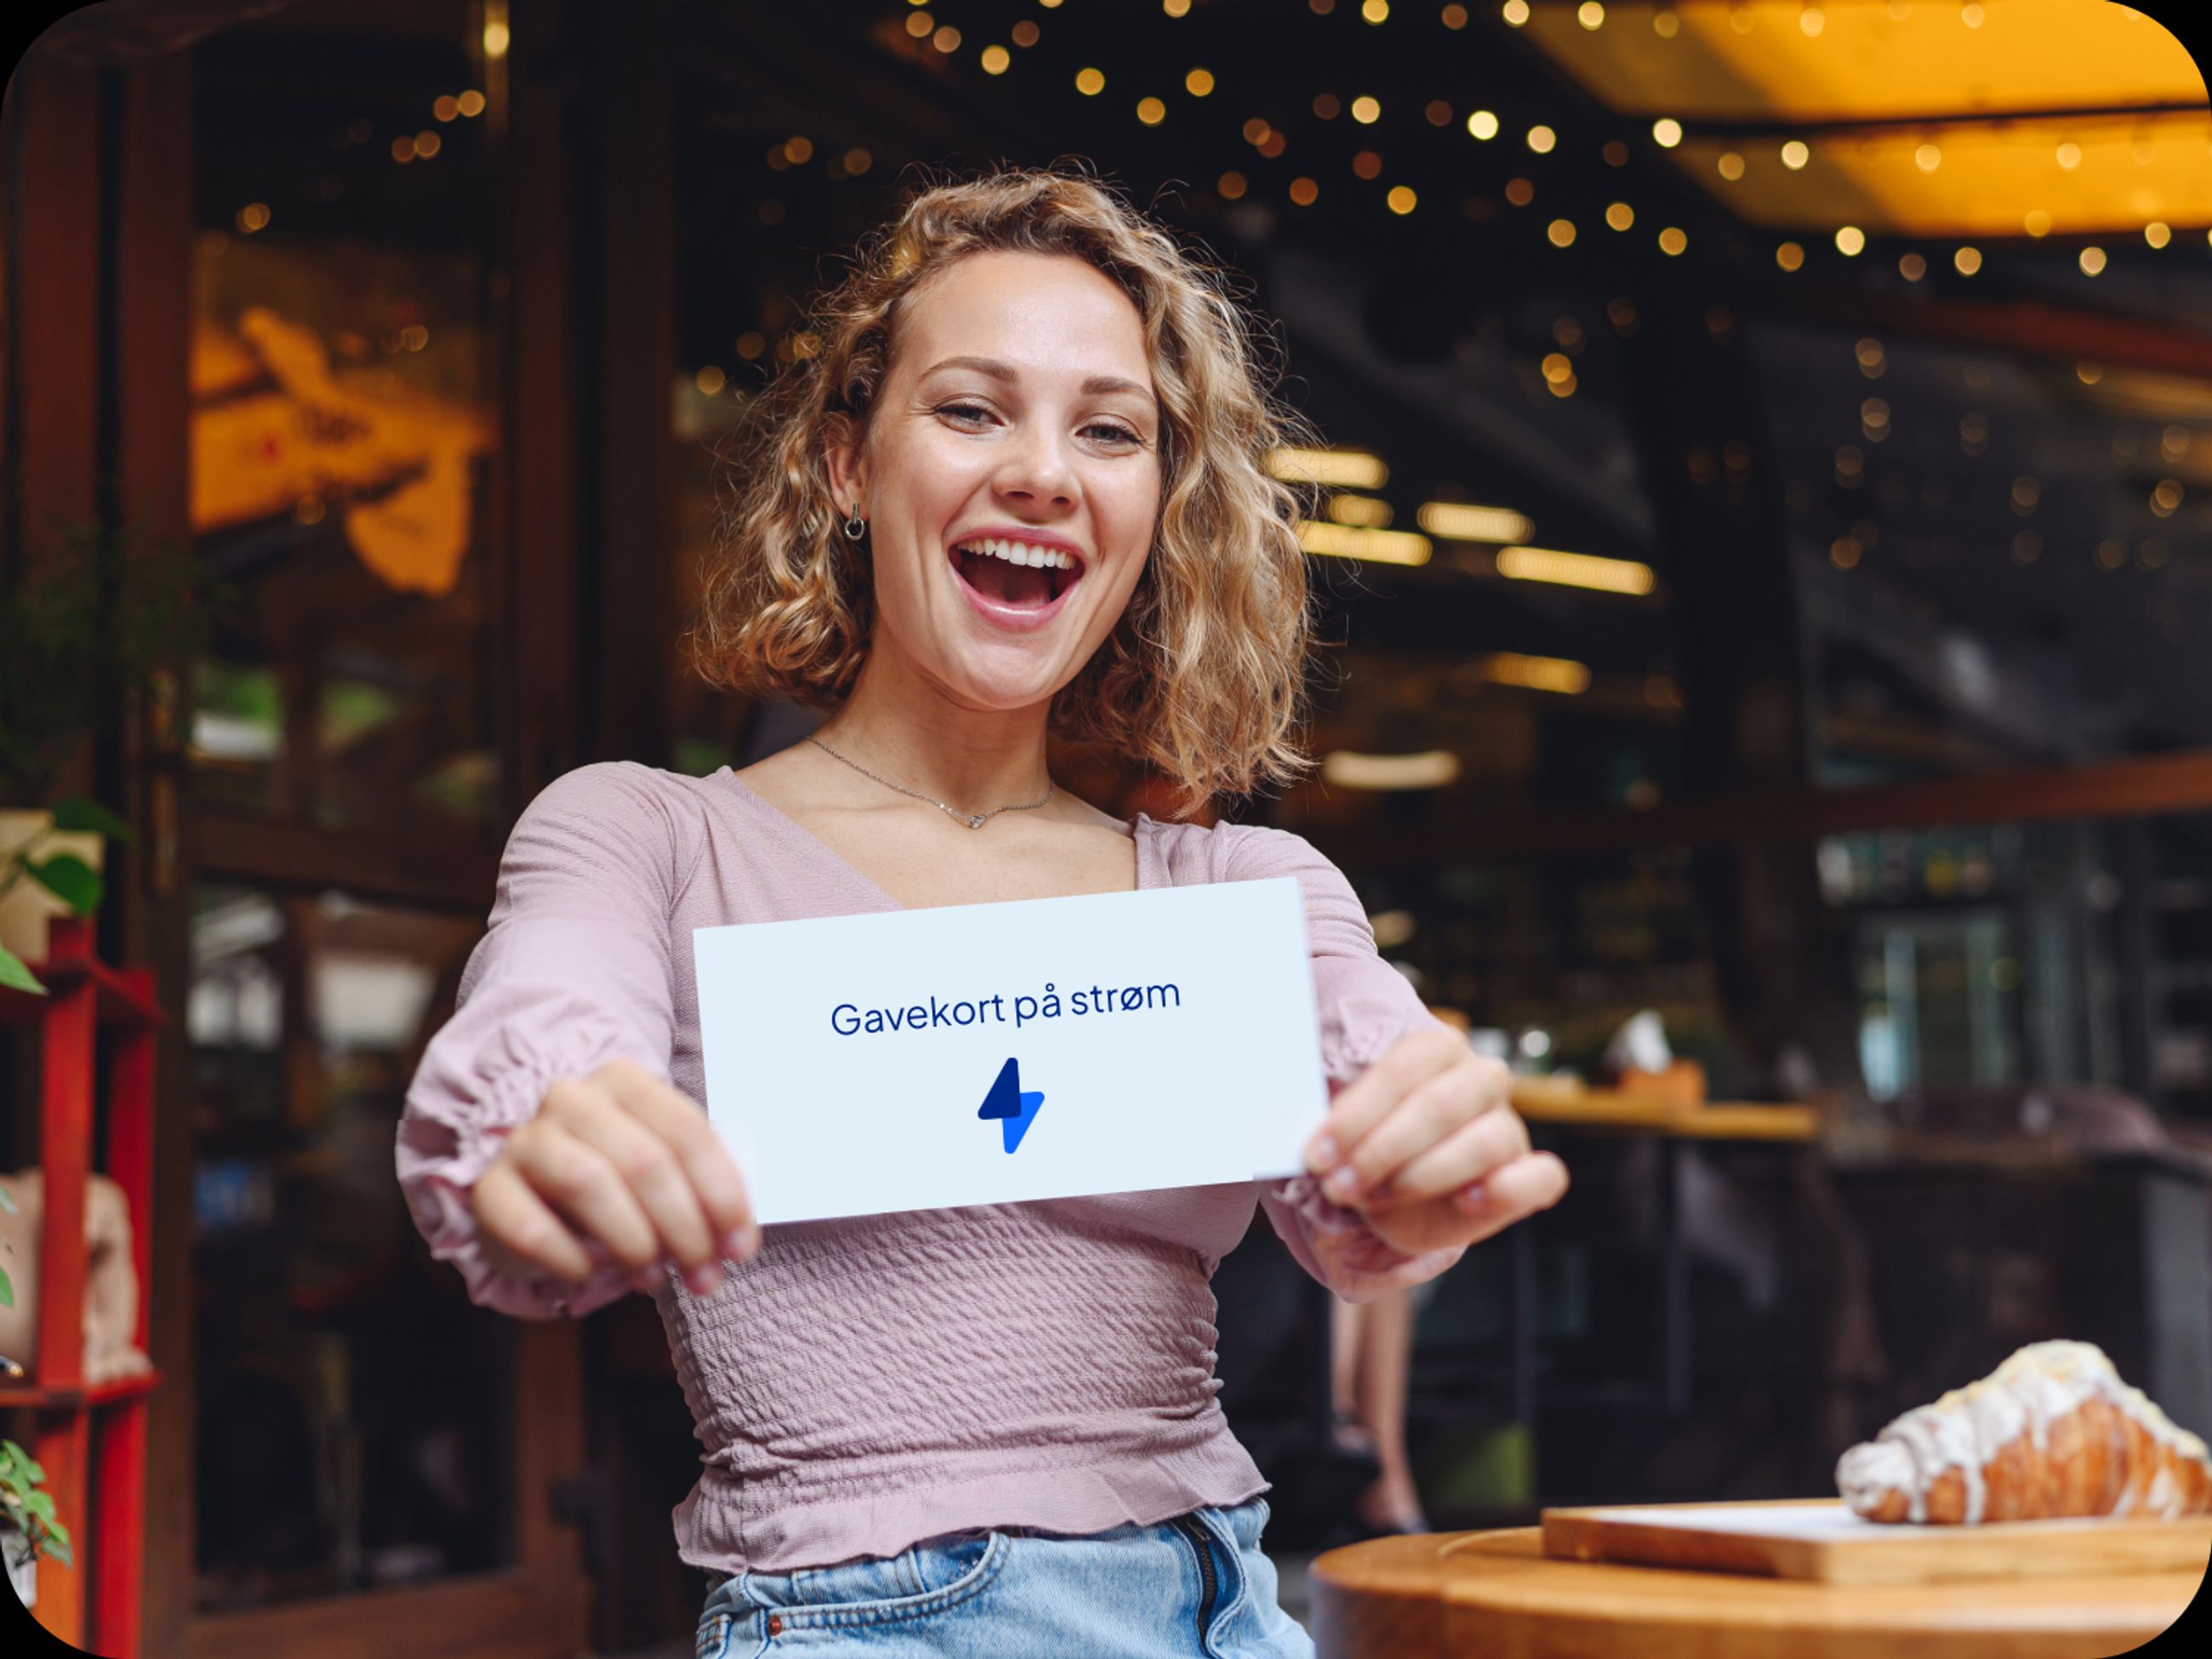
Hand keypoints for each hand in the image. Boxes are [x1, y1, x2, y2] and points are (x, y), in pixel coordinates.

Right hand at [470, 1059, 759, 1295]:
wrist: (530, 1183)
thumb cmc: (612, 1176)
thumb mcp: (658, 1165)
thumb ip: (696, 1188)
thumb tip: (734, 1242)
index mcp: (624, 1081)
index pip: (687, 1132)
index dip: (722, 1194)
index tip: (741, 1246)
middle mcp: (571, 1098)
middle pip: (644, 1161)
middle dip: (685, 1228)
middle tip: (704, 1276)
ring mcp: (525, 1139)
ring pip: (590, 1183)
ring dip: (634, 1241)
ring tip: (654, 1276)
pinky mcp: (489, 1187)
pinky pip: (532, 1227)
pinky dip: (571, 1259)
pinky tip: (592, 1274)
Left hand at [1303, 1026, 1567, 1257]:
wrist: (1404, 1199)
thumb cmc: (1374, 1152)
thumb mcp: (1348, 1132)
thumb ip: (1335, 1125)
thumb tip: (1306, 1135)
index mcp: (1437, 1049)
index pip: (1400, 1070)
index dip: (1355, 1115)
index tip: (1315, 1154)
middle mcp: (1481, 1077)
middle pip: (1437, 1105)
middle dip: (1379, 1150)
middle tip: (1338, 1184)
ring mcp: (1509, 1124)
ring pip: (1482, 1141)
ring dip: (1419, 1176)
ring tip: (1373, 1197)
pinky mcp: (1530, 1172)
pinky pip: (1541, 1177)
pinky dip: (1507, 1188)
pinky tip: (1468, 1200)